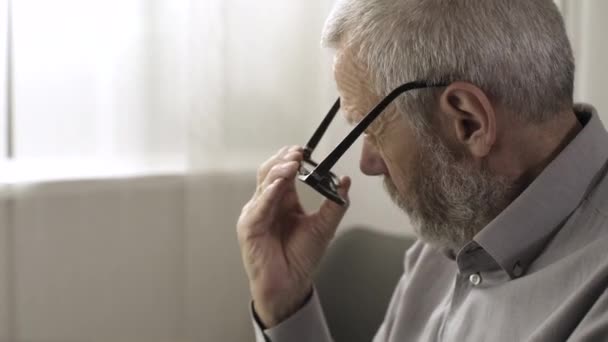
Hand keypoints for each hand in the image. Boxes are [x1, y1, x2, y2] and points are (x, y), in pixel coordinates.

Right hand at [237, 145, 350, 327]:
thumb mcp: (324, 226)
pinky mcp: (249, 227)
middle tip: (299, 152)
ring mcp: (256, 214)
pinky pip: (259, 206)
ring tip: (293, 163)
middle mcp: (267, 204)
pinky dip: (269, 193)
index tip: (305, 150)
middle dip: (284, 160)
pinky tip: (280, 185)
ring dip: (278, 171)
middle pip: (270, 172)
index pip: (284, 172)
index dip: (292, 159)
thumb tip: (346, 181)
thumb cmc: (301, 258)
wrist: (291, 284)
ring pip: (263, 184)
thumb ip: (335, 204)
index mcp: (283, 200)